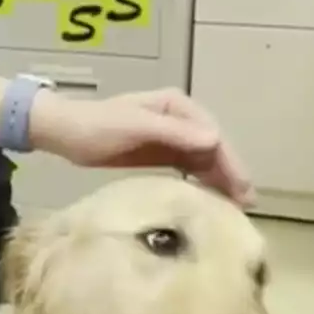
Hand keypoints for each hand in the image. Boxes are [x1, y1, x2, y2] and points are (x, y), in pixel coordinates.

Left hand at [39, 89, 254, 205]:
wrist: (65, 132)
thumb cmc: (98, 126)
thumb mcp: (136, 128)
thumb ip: (174, 133)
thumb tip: (215, 140)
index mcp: (177, 106)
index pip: (212, 136)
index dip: (230, 161)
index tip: (242, 187)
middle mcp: (179, 119)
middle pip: (212, 148)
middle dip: (231, 173)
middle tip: (247, 203)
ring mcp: (170, 136)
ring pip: (203, 159)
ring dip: (220, 180)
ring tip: (236, 206)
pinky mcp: (159, 153)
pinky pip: (187, 168)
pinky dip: (201, 182)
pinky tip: (211, 199)